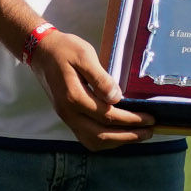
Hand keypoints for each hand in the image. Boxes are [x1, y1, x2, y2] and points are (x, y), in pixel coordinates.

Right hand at [27, 25, 157, 150]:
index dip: (131, 119)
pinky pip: (87, 137)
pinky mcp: (68, 117)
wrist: (41, 52)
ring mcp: (66, 117)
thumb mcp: (84, 55)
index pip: (108, 116)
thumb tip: (116, 98)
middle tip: (149, 131)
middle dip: (128, 135)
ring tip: (138, 135)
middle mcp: (69, 113)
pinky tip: (119, 134)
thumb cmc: (64, 49)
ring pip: (93, 141)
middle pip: (101, 135)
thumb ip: (100, 78)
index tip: (149, 117)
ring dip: (117, 141)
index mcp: (74, 97)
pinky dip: (105, 140)